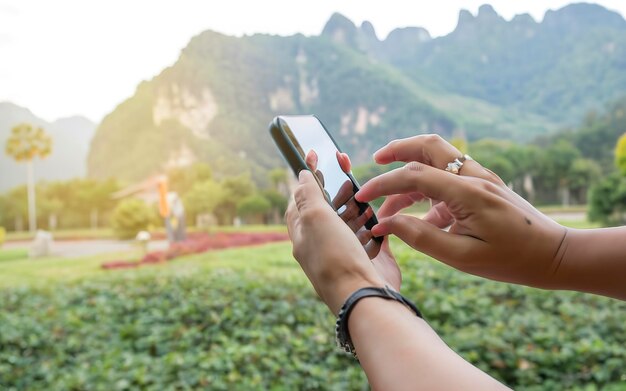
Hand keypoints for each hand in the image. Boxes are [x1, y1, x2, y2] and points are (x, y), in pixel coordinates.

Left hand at [305, 149, 382, 258]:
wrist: (363, 295)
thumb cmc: (335, 256)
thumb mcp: (315, 217)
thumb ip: (308, 194)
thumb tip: (300, 175)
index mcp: (303, 234)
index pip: (299, 200)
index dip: (306, 178)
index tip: (313, 155)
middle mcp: (322, 244)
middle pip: (328, 211)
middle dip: (337, 193)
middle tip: (347, 179)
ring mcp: (346, 253)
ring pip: (351, 223)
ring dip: (357, 208)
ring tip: (365, 200)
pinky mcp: (369, 259)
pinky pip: (371, 237)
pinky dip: (374, 226)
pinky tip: (378, 219)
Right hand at [355, 135, 567, 288]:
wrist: (554, 255)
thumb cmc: (511, 260)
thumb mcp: (462, 257)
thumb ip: (421, 237)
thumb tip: (386, 224)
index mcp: (468, 192)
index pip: (414, 175)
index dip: (384, 184)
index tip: (363, 197)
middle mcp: (473, 177)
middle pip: (428, 146)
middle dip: (397, 149)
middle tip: (375, 161)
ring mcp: (480, 178)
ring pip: (437, 159)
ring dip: (410, 174)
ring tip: (390, 208)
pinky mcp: (483, 186)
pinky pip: (448, 178)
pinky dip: (428, 191)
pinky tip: (420, 218)